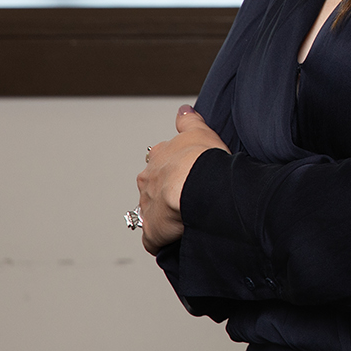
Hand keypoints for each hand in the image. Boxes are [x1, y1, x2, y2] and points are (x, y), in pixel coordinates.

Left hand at [135, 104, 227, 254]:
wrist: (197, 185)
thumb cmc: (202, 159)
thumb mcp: (200, 130)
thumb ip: (189, 120)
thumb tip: (183, 109)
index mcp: (158, 158)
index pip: (159, 162)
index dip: (172, 168)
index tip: (185, 173)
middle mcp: (147, 181)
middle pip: (152, 188)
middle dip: (165, 193)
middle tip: (187, 197)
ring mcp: (147, 207)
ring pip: (152, 213)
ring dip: (165, 217)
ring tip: (186, 219)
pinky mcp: (152, 231)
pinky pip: (154, 239)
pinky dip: (162, 240)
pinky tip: (177, 239)